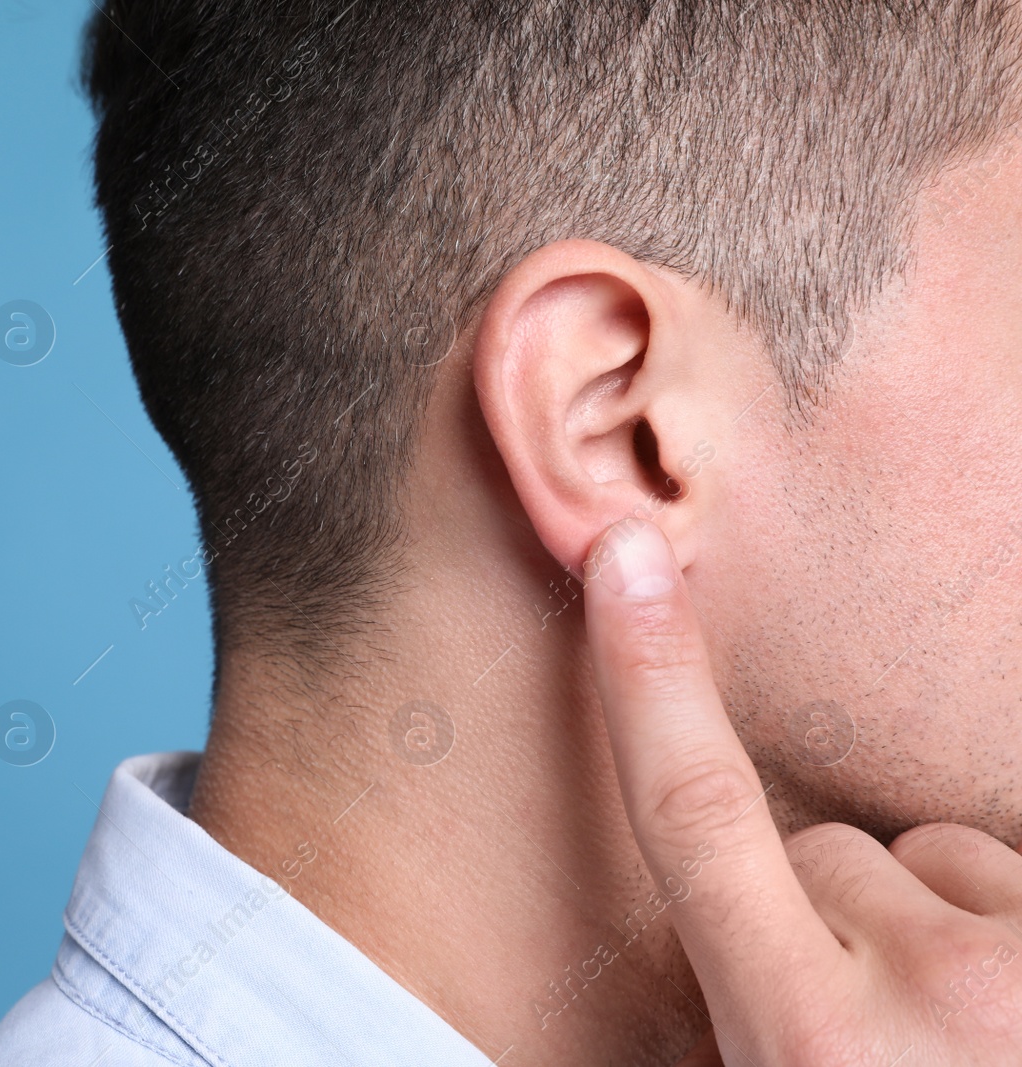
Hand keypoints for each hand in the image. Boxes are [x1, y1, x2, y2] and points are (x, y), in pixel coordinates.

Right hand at [583, 517, 1021, 1065]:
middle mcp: (920, 995)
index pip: (694, 816)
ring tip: (995, 1042)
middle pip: (828, 851)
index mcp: (803, 1046)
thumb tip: (762, 928)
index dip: (645, 677)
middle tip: (893, 1041)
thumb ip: (763, 1021)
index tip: (628, 556)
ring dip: (958, 929)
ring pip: (947, 865)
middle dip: (839, 911)